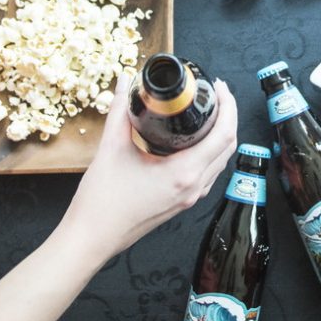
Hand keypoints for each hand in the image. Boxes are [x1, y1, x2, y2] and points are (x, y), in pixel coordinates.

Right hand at [58, 76, 237, 258]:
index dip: (228, 106)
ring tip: (208, 113)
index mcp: (183, 172)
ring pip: (219, 162)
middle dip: (228, 117)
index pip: (223, 135)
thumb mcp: (111, 148)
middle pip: (227, 147)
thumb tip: (126, 82)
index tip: (219, 87)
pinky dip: (209, 153)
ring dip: (221, 136)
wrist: (91, 238)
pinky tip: (193, 141)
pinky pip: (207, 175)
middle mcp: (193, 186)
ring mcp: (189, 197)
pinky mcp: (181, 203)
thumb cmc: (101, 201)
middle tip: (216, 94)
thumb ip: (120, 111)